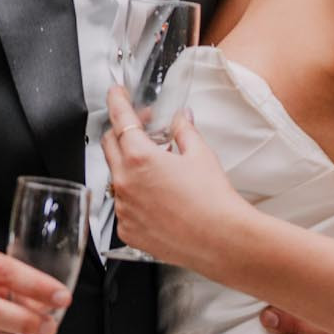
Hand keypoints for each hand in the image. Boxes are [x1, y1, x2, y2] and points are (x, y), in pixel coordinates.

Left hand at [101, 88, 246, 271]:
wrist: (222, 240)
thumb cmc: (213, 200)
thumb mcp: (200, 154)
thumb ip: (183, 130)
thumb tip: (180, 118)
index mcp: (139, 158)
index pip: (120, 119)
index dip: (116, 101)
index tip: (115, 93)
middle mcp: (125, 183)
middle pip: (110, 145)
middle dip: (122, 132)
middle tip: (143, 129)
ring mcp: (124, 209)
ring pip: (116, 177)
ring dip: (130, 168)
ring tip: (159, 170)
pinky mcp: (127, 231)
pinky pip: (123, 206)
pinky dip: (135, 197)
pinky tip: (158, 199)